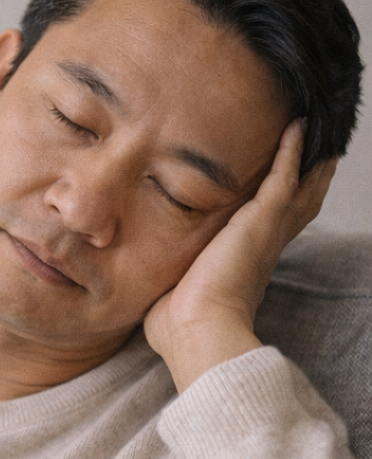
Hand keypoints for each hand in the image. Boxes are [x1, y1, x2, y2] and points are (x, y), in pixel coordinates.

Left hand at [144, 119, 336, 391]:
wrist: (196, 330)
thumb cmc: (178, 327)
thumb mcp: (169, 297)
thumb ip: (161, 284)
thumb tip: (140, 290)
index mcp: (244, 265)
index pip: (267, 229)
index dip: (278, 208)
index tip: (282, 191)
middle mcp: (262, 247)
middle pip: (296, 205)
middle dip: (306, 178)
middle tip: (316, 150)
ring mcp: (265, 232)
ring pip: (299, 188)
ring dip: (306, 161)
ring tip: (312, 132)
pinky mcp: (262, 221)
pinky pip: (284, 177)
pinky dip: (291, 151)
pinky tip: (296, 128)